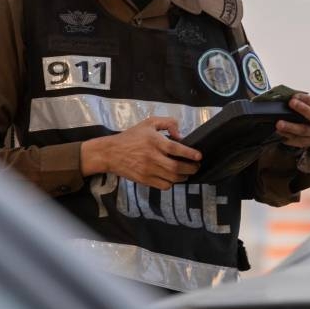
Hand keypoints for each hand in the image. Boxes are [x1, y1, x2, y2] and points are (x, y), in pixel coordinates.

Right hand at [80, 116, 201, 189]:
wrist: (110, 153)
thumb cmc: (131, 137)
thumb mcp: (149, 123)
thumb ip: (167, 123)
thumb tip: (180, 135)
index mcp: (153, 141)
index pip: (175, 149)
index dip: (189, 153)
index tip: (199, 156)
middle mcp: (151, 157)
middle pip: (176, 167)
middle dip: (190, 169)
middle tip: (196, 167)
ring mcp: (147, 170)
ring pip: (171, 179)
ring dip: (183, 177)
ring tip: (187, 173)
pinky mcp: (144, 180)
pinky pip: (163, 186)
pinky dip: (171, 183)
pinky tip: (173, 178)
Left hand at [276, 93, 309, 148]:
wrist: (306, 120)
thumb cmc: (306, 107)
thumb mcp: (307, 100)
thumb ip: (300, 99)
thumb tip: (287, 97)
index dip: (309, 100)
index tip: (295, 96)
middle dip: (304, 110)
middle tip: (291, 103)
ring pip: (306, 131)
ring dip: (292, 127)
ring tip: (279, 124)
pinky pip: (300, 141)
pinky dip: (288, 137)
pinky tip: (280, 133)